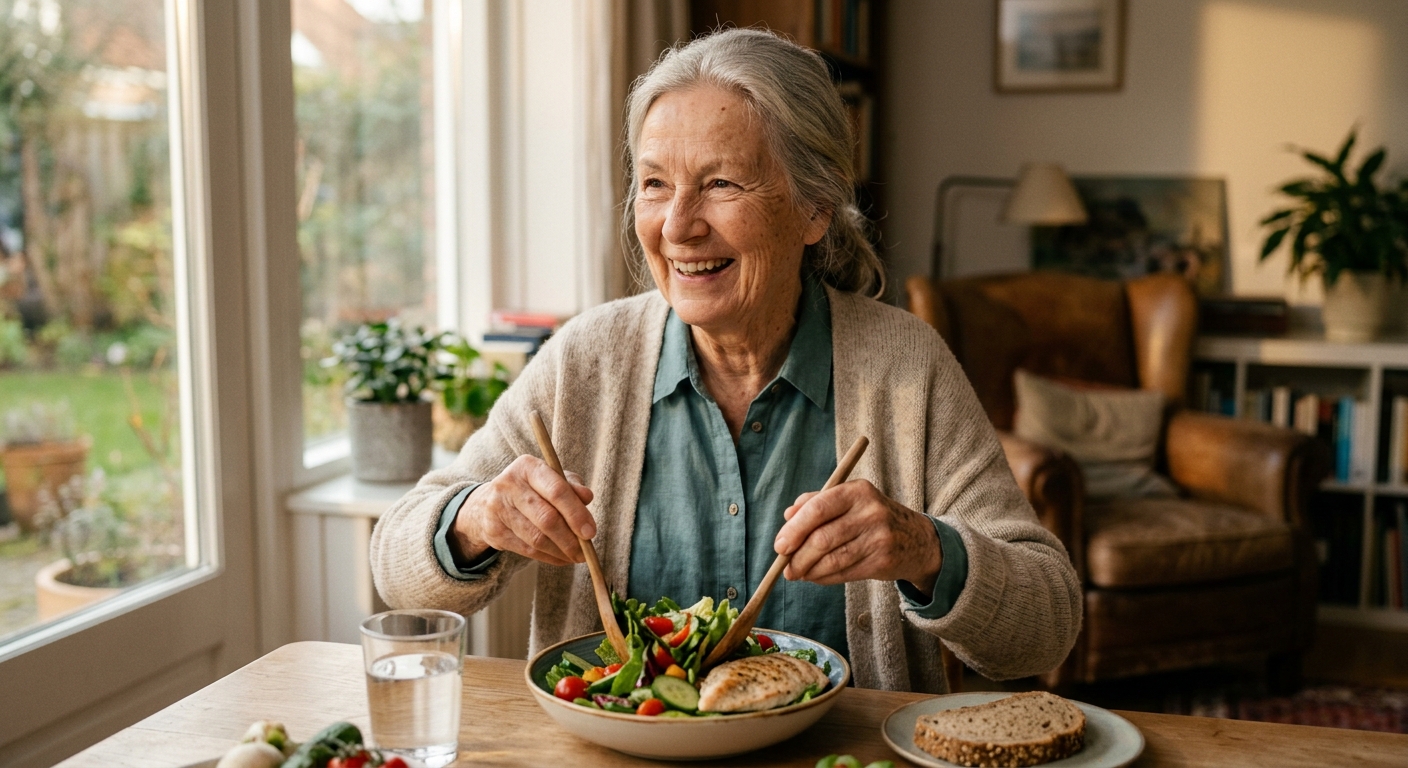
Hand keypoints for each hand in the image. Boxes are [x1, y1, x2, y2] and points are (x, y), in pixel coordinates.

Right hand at [452, 455, 595, 566]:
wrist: (487, 503)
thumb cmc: (531, 489)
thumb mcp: (551, 479)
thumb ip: (571, 486)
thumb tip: (587, 497)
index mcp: (528, 466)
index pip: (557, 491)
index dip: (576, 514)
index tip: (591, 532)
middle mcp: (509, 485)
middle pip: (547, 518)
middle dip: (571, 539)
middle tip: (586, 551)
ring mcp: (498, 508)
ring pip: (537, 538)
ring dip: (561, 551)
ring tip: (576, 556)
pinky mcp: (494, 531)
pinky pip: (527, 550)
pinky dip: (549, 557)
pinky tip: (561, 558)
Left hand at [773, 480, 942, 593]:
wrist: (917, 540)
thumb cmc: (872, 517)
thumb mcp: (849, 500)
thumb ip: (816, 502)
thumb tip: (787, 516)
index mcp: (857, 490)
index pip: (818, 509)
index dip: (794, 530)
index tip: (779, 546)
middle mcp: (870, 512)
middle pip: (822, 538)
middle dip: (798, 557)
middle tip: (785, 568)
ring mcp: (879, 537)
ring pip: (832, 560)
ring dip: (809, 571)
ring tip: (798, 574)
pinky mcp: (883, 561)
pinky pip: (844, 573)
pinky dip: (825, 578)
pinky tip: (816, 577)